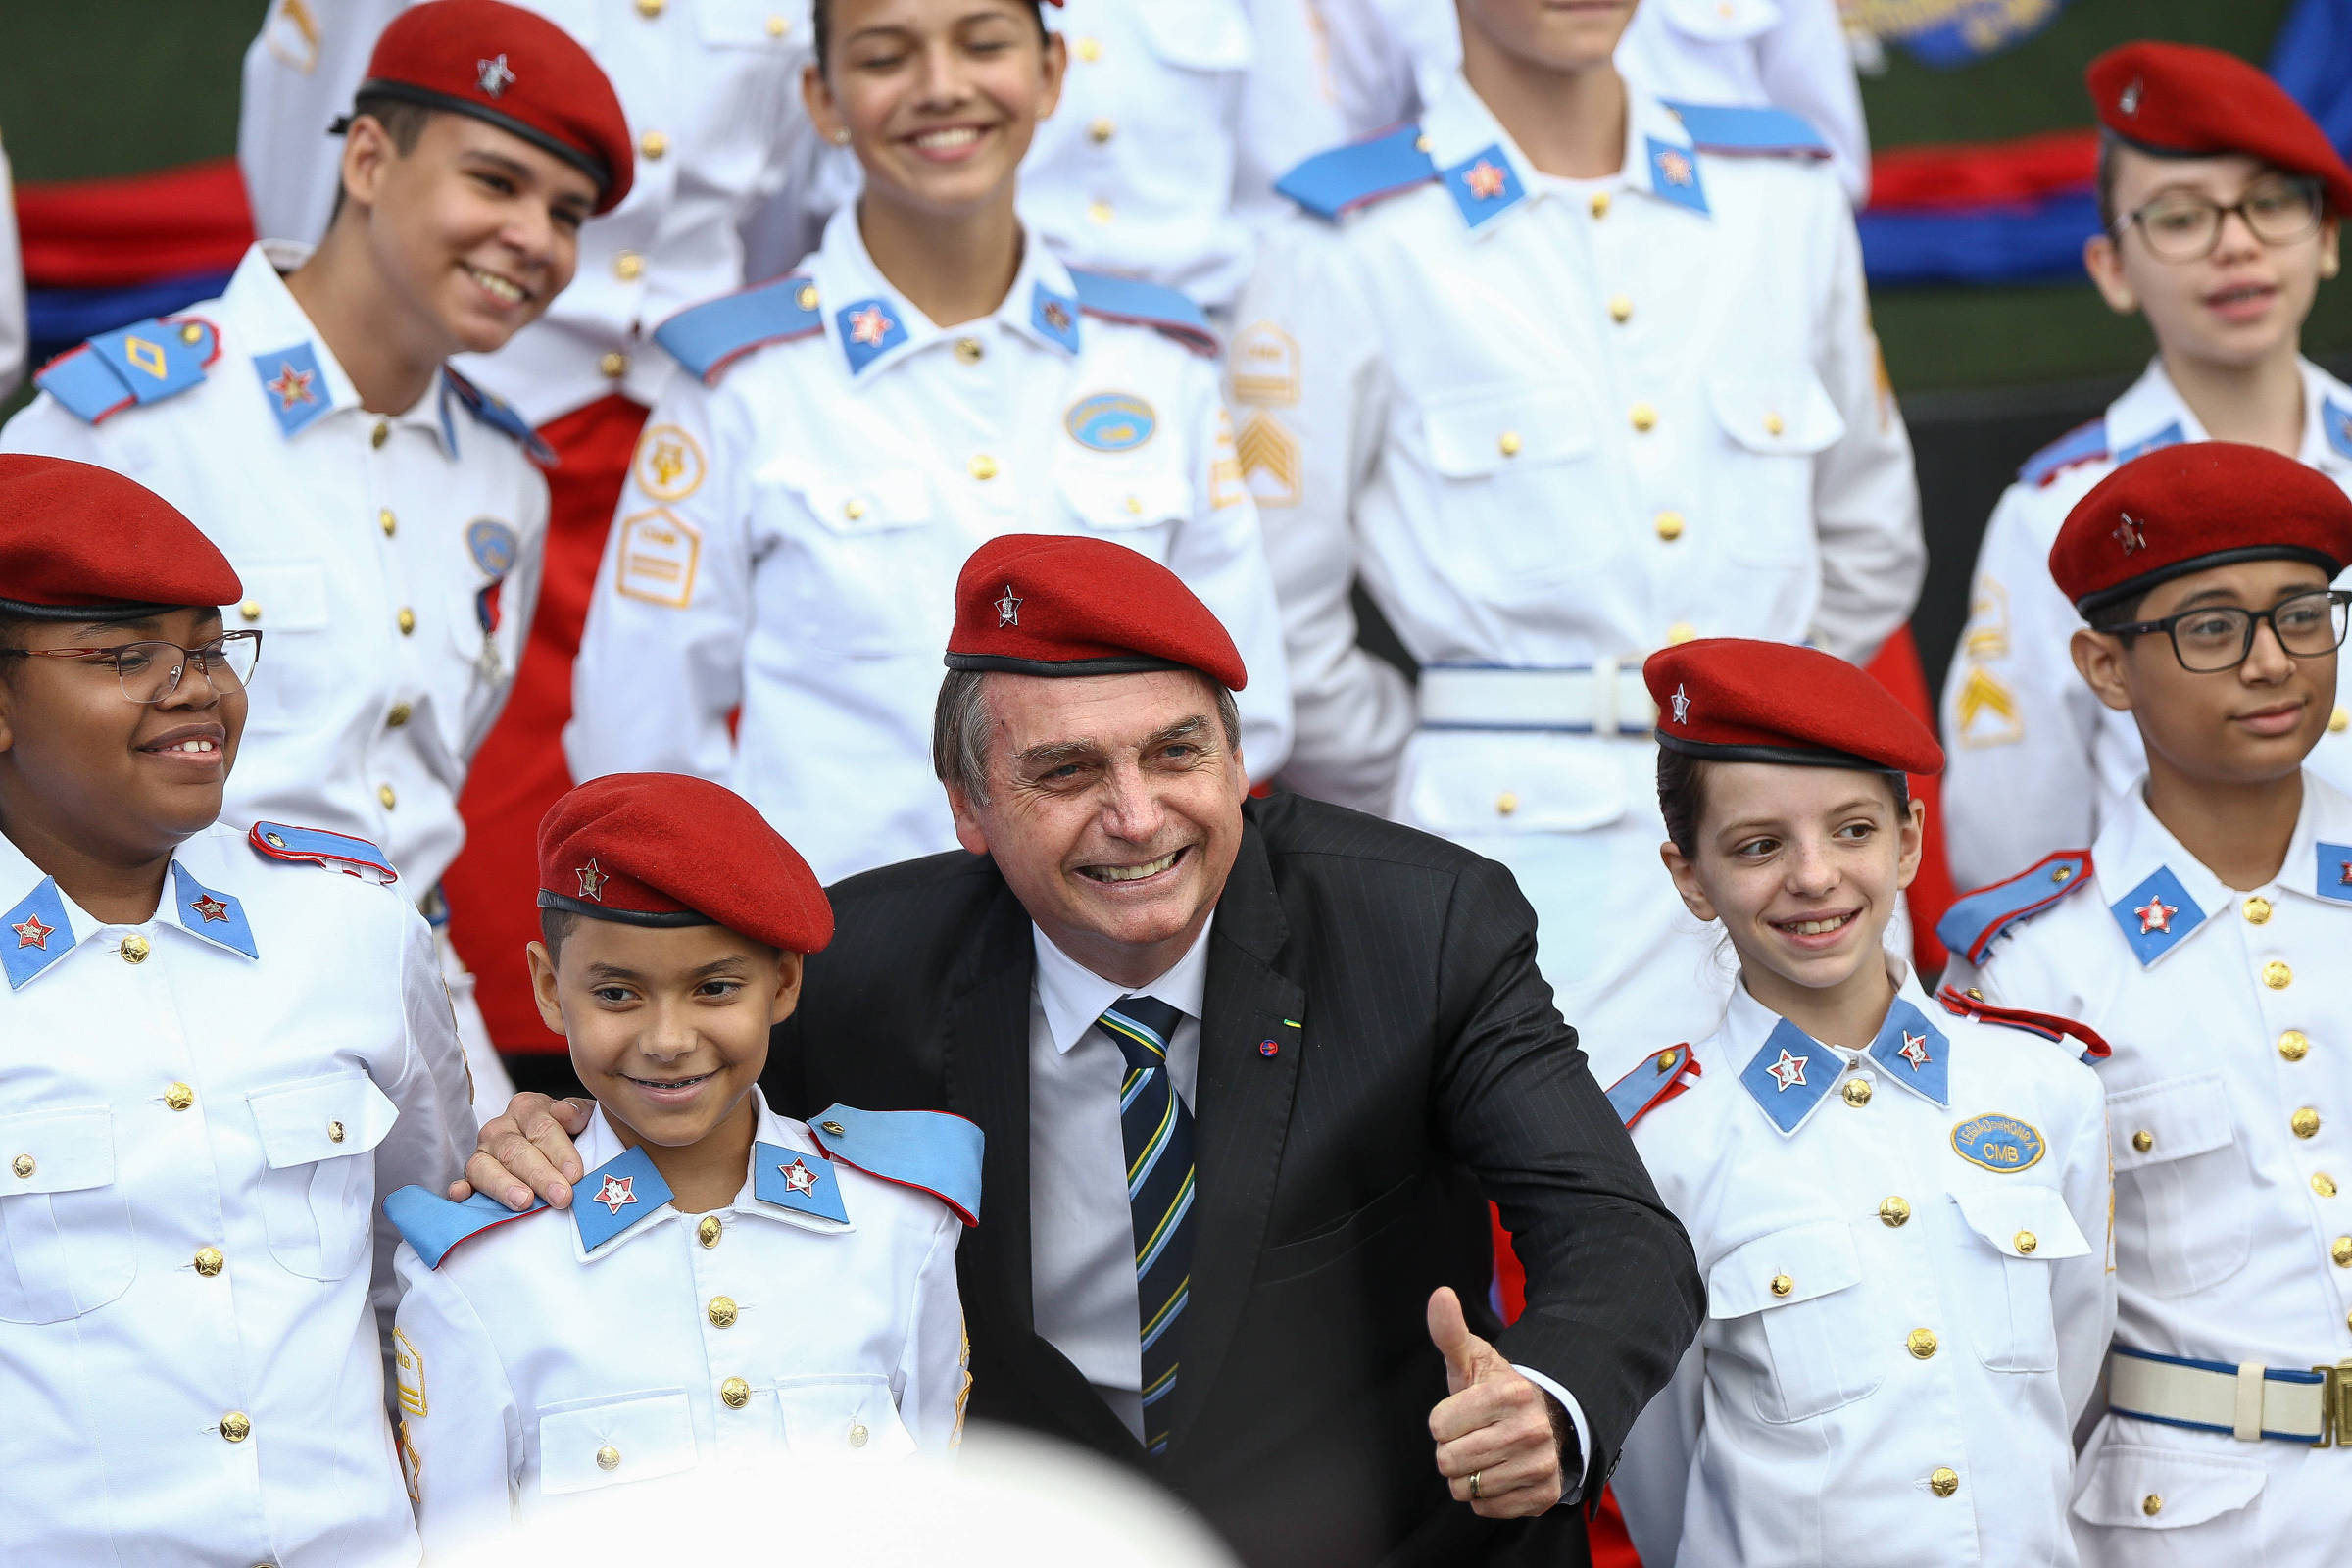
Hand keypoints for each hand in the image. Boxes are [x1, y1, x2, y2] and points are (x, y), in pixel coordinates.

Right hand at [445, 1092, 593, 1209]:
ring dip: (504, 1185)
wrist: (554, 1154)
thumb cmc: (572, 1136)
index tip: (576, 1175)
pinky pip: (462, 1181)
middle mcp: (501, 1127)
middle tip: (561, 1196)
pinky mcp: (471, 1177)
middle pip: (516, 1150)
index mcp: (528, 1107)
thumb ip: (578, 1114)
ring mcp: (483, 1152)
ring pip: (486, 1166)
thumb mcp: (582, 1120)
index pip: (542, 1127)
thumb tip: (564, 1112)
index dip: (560, 1152)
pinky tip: (463, 1196)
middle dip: (540, 1175)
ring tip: (524, 1201)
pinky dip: (461, 1189)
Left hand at [1426, 1286, 1567, 1518]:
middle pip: (1449, 1461)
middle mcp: (1531, 1429)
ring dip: (1467, 1475)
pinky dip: (1486, 1495)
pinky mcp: (1545, 1494)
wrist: (1547, 1420)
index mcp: (1510, 1392)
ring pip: (1466, 1488)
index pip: (1438, 1427)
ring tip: (1486, 1453)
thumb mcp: (1473, 1359)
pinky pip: (1486, 1508)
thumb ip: (1449, 1332)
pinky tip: (1501, 1472)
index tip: (1463, 1413)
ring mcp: (1541, 1464)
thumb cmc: (1496, 1391)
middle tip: (1473, 1435)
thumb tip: (1439, 1294)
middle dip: (1451, 1450)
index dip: (1443, 1422)